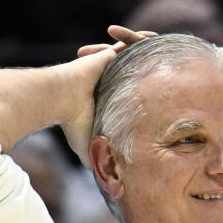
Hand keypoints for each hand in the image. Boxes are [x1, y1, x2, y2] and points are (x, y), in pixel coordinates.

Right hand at [62, 25, 155, 166]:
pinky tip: (155, 38)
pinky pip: (127, 44)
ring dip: (145, 54)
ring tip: (165, 52)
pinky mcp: (107, 56)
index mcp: (103, 98)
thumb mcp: (85, 145)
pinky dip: (140, 40)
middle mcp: (105, 80)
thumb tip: (104, 184)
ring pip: (131, 58)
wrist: (58, 98)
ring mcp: (106, 67)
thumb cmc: (70, 123)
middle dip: (145, 72)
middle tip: (165, 74)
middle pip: (130, 75)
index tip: (156, 102)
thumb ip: (96, 157)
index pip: (124, 95)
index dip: (138, 96)